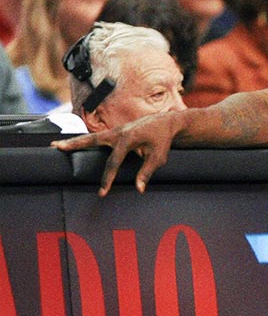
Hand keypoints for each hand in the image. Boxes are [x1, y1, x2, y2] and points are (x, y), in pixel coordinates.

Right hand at [51, 112, 178, 195]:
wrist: (165, 123)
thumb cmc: (162, 140)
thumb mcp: (158, 157)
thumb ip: (147, 172)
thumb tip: (139, 189)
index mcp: (128, 139)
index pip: (114, 162)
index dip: (108, 178)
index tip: (102, 192)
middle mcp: (118, 132)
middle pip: (92, 140)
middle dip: (74, 145)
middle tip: (57, 148)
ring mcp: (114, 131)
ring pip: (91, 137)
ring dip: (74, 141)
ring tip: (55, 146)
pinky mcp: (114, 132)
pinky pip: (96, 137)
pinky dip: (84, 141)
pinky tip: (72, 146)